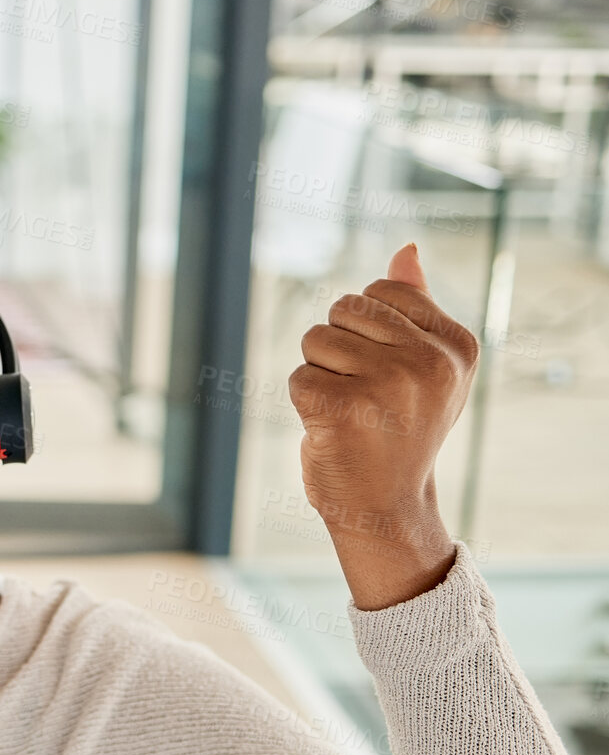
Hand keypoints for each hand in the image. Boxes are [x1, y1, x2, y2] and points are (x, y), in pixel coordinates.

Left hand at [288, 243, 477, 608]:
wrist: (386, 505)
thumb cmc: (400, 428)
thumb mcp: (425, 368)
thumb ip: (415, 308)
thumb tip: (406, 249)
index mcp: (457, 346)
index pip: (381, 290)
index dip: (365, 327)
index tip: (386, 372)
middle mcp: (428, 363)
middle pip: (343, 308)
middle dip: (338, 347)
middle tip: (362, 395)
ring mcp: (386, 386)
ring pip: (315, 340)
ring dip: (319, 373)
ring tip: (348, 410)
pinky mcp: (340, 409)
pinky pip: (297, 376)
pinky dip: (303, 401)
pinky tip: (330, 429)